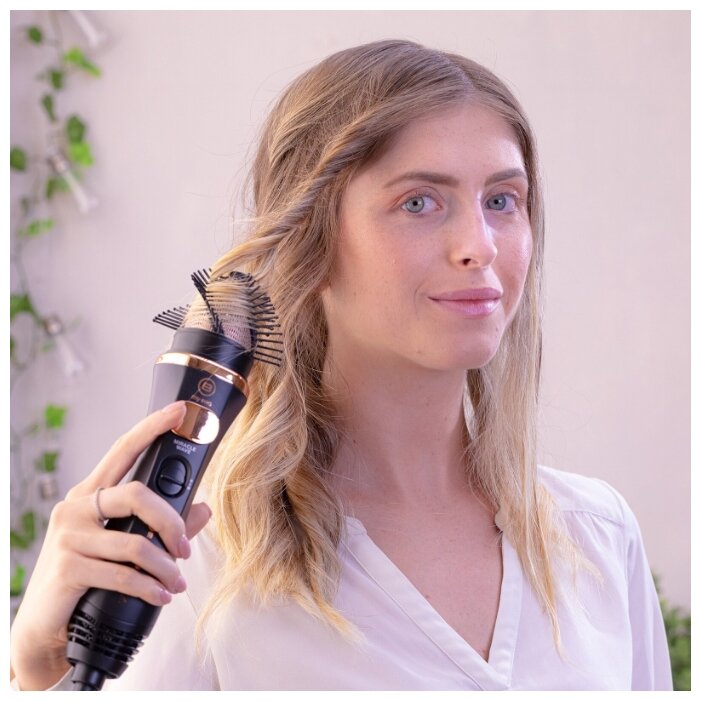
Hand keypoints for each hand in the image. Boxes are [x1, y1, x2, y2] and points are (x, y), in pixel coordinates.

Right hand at [9, 401, 212, 690]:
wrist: (45, 626)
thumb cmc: (86, 577)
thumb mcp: (124, 546)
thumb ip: (164, 525)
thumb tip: (204, 508)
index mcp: (91, 494)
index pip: (123, 449)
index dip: (151, 427)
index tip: (178, 411)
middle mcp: (76, 507)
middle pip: (137, 494)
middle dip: (171, 522)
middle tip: (185, 548)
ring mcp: (69, 536)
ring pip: (136, 542)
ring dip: (165, 567)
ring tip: (176, 582)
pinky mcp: (67, 567)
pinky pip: (123, 574)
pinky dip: (150, 588)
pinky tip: (161, 597)